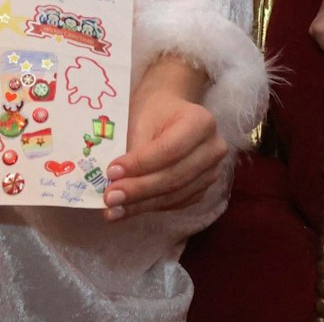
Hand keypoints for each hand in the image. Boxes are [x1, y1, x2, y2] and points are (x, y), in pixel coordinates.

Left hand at [102, 59, 226, 221]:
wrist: (172, 113)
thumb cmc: (154, 112)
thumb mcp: (142, 120)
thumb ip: (134, 149)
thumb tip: (115, 181)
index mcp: (201, 122)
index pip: (170, 149)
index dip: (141, 164)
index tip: (112, 172)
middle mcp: (213, 149)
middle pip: (174, 176)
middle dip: (138, 190)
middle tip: (109, 197)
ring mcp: (212, 172)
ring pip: (174, 195)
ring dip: (141, 205)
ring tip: (112, 210)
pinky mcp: (202, 189)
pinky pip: (176, 203)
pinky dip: (149, 207)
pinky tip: (126, 210)